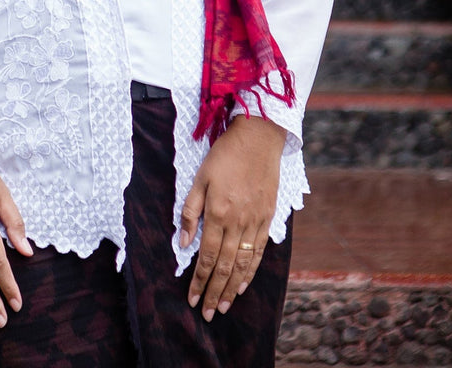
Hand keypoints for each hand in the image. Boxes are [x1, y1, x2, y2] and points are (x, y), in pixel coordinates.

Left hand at [179, 115, 285, 321]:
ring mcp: (255, 221)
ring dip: (232, 288)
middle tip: (208, 314)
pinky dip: (251, 270)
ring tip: (224, 306)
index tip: (192, 299)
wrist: (258, 137)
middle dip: (215, 292)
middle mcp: (238, 222)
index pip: (207, 256)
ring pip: (243, 263)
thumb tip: (183, 242)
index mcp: (218, 212)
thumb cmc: (225, 155)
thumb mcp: (200, 177)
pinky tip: (244, 283)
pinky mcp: (268, 217)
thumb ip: (190, 211)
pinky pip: (259, 251)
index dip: (199, 280)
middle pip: (225, 266)